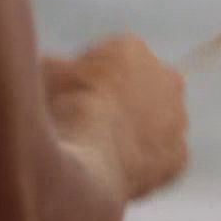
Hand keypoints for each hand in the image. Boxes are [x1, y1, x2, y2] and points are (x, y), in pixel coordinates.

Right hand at [44, 34, 188, 199]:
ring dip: (134, 132)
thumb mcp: (42, 76)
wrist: (81, 164)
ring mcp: (177, 118)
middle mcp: (166, 77)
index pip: (108, 60)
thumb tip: (51, 69)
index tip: (65, 99)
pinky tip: (115, 172)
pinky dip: (143, 166)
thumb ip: (55, 67)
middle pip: (139, 87)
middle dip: (118, 101)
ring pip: (156, 122)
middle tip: (86, 126)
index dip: (83, 80)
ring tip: (98, 152)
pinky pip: (161, 158)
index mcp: (131, 49)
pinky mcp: (178, 155)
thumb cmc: (57, 116)